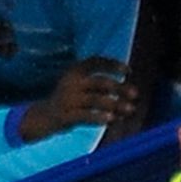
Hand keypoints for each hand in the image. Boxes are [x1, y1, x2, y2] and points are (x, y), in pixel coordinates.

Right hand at [20, 55, 136, 140]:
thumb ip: (100, 84)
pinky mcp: (66, 115)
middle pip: (100, 82)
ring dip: (115, 104)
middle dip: (119, 88)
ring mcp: (67, 99)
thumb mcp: (80, 85)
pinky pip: (86, 116)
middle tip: (135, 94)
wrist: (44, 116)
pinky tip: (113, 120)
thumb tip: (130, 91)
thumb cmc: (72, 100)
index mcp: (74, 71)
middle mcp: (71, 82)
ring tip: (131, 109)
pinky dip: (100, 117)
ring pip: (96, 100)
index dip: (112, 64)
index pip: (95, 62)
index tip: (129, 71)